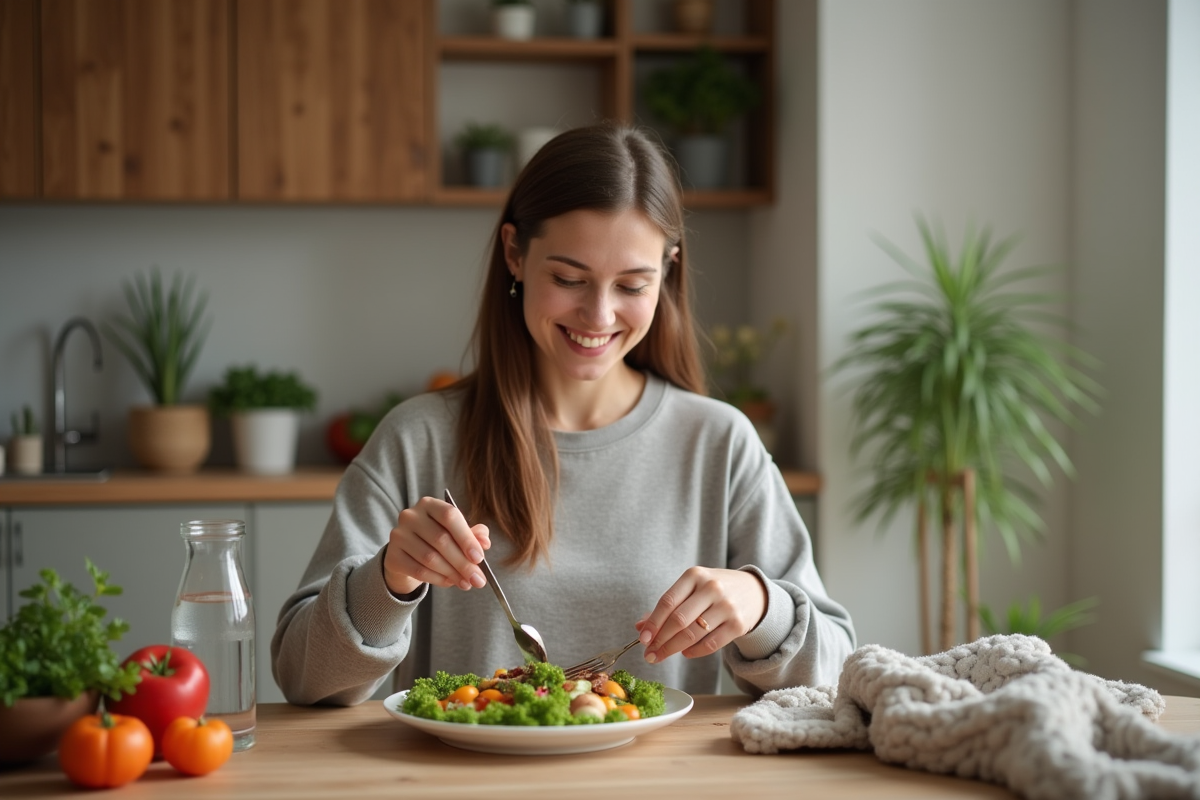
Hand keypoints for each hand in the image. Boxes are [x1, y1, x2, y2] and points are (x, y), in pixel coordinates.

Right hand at [383, 496, 490, 595]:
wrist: (408, 555)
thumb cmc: (437, 540)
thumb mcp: (456, 533)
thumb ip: (473, 534)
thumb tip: (484, 542)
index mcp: (429, 504)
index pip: (449, 516)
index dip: (466, 538)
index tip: (479, 558)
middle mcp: (411, 516)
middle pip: (441, 540)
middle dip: (463, 563)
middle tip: (478, 579)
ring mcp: (399, 535)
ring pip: (430, 558)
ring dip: (452, 573)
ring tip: (466, 583)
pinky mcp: (392, 555)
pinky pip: (418, 570)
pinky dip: (438, 579)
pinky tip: (450, 582)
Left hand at [637, 567, 767, 663]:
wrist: (754, 591)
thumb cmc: (714, 590)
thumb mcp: (692, 588)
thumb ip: (667, 606)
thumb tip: (640, 627)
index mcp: (695, 575)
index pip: (668, 601)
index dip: (653, 622)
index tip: (642, 639)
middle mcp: (711, 588)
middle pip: (678, 620)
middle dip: (660, 640)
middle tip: (649, 653)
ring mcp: (726, 606)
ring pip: (693, 634)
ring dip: (673, 649)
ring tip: (661, 655)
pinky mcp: (738, 624)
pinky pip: (710, 644)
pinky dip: (694, 652)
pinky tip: (685, 653)